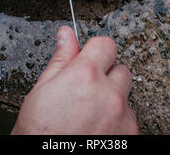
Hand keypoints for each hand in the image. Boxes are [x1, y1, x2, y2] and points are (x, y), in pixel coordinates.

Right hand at [11, 26, 138, 134]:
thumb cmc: (39, 133)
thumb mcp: (42, 90)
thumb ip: (61, 58)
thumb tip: (66, 34)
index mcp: (85, 74)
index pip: (106, 44)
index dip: (95, 51)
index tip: (89, 59)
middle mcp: (108, 93)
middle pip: (120, 69)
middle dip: (106, 76)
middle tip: (87, 92)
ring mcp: (122, 116)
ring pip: (125, 96)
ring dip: (112, 100)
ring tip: (89, 115)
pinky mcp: (129, 135)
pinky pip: (129, 119)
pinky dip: (118, 122)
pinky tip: (97, 129)